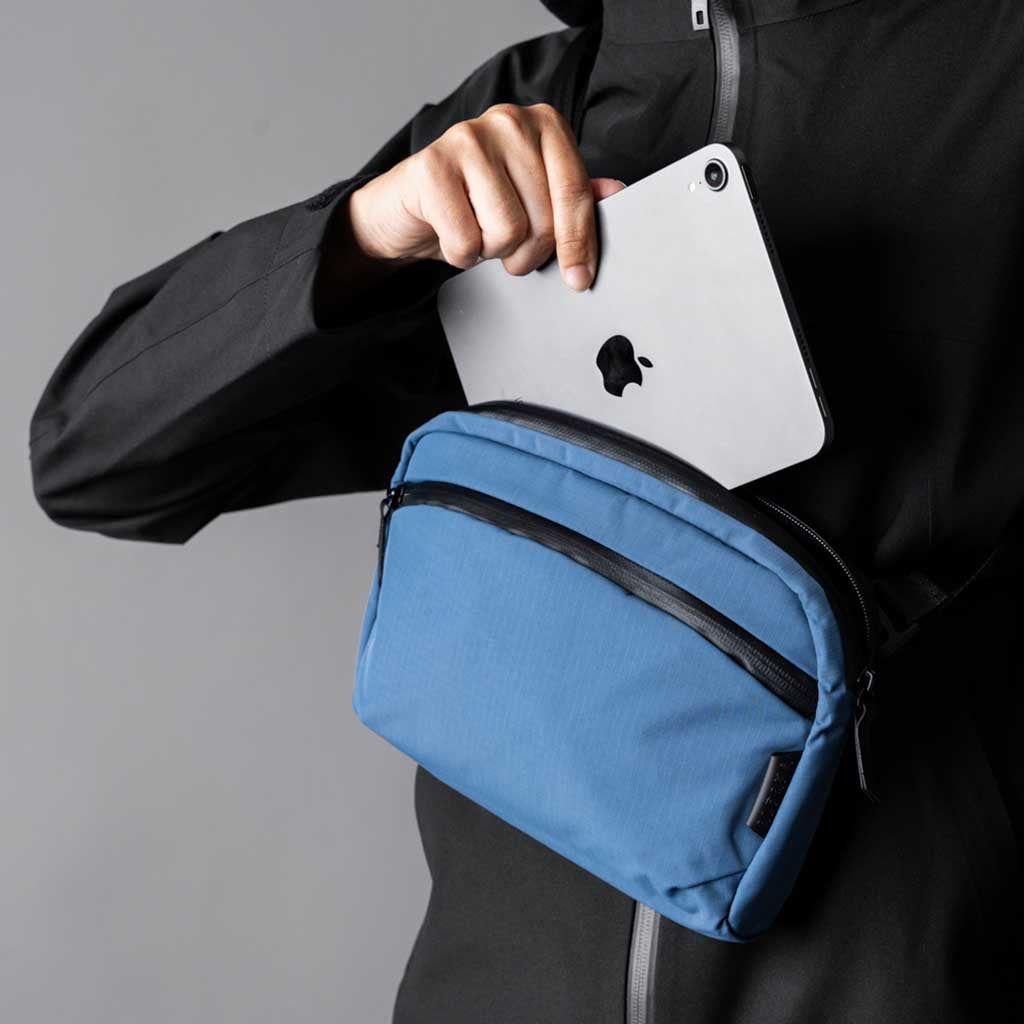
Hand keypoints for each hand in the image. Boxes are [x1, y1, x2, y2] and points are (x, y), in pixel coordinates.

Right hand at [343, 103, 623, 291]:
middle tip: (504, 246)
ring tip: (477, 232)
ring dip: (491, 252)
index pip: (576, 193)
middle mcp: (509, 121)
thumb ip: (570, 194)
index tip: (579, 279)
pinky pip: (467, 241)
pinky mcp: (432, 166)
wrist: (404, 211)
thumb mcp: (528, 199)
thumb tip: (616, 192)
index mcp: (542, 124)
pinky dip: (460, 254)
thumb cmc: (471, 204)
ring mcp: (468, 138)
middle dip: (526, 252)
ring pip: (508, 231)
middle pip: (544, 219)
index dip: (580, 244)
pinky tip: (450, 233)